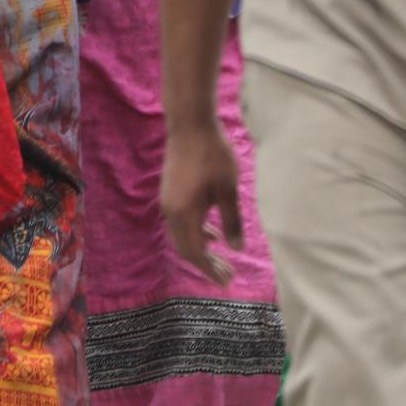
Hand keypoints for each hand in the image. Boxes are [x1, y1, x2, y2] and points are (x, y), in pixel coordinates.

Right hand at [158, 117, 241, 285]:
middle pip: (186, 248)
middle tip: (228, 275)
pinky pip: (181, 223)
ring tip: (222, 259)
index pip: (195, 252)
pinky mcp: (171, 192)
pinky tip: (212, 233)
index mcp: (184, 214)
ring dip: (201, 249)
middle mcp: (171, 212)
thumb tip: (236, 249)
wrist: (190, 125)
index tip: (227, 281)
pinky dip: (196, 233)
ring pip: (183, 235)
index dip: (210, 269)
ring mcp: (168, 201)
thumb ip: (232, 221)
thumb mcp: (228, 189)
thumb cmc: (213, 155)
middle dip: (206, 264)